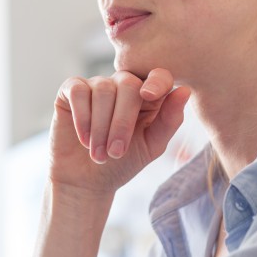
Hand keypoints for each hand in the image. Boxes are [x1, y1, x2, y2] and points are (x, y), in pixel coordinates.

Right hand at [49, 68, 190, 195]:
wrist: (86, 181)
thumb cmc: (122, 163)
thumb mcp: (151, 146)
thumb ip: (169, 120)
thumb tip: (184, 90)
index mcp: (148, 95)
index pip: (158, 76)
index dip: (157, 81)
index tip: (150, 96)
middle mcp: (123, 84)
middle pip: (128, 85)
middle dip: (122, 122)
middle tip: (115, 153)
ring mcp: (96, 84)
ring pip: (103, 90)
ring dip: (101, 127)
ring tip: (99, 155)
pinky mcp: (71, 90)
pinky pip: (79, 91)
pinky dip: (83, 118)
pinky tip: (84, 139)